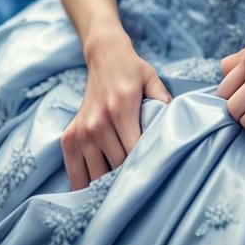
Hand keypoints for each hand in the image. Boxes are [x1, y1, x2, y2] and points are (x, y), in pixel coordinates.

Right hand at [62, 31, 172, 189]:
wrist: (104, 56)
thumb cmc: (132, 71)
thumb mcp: (152, 79)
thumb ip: (163, 101)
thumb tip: (175, 123)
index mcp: (120, 109)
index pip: (133, 152)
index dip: (145, 166)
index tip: (154, 173)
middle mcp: (97, 122)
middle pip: (116, 167)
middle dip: (129, 176)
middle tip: (141, 182)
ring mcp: (80, 131)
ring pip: (96, 175)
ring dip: (109, 183)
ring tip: (121, 186)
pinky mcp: (69, 137)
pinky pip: (75, 173)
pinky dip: (86, 185)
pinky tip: (98, 189)